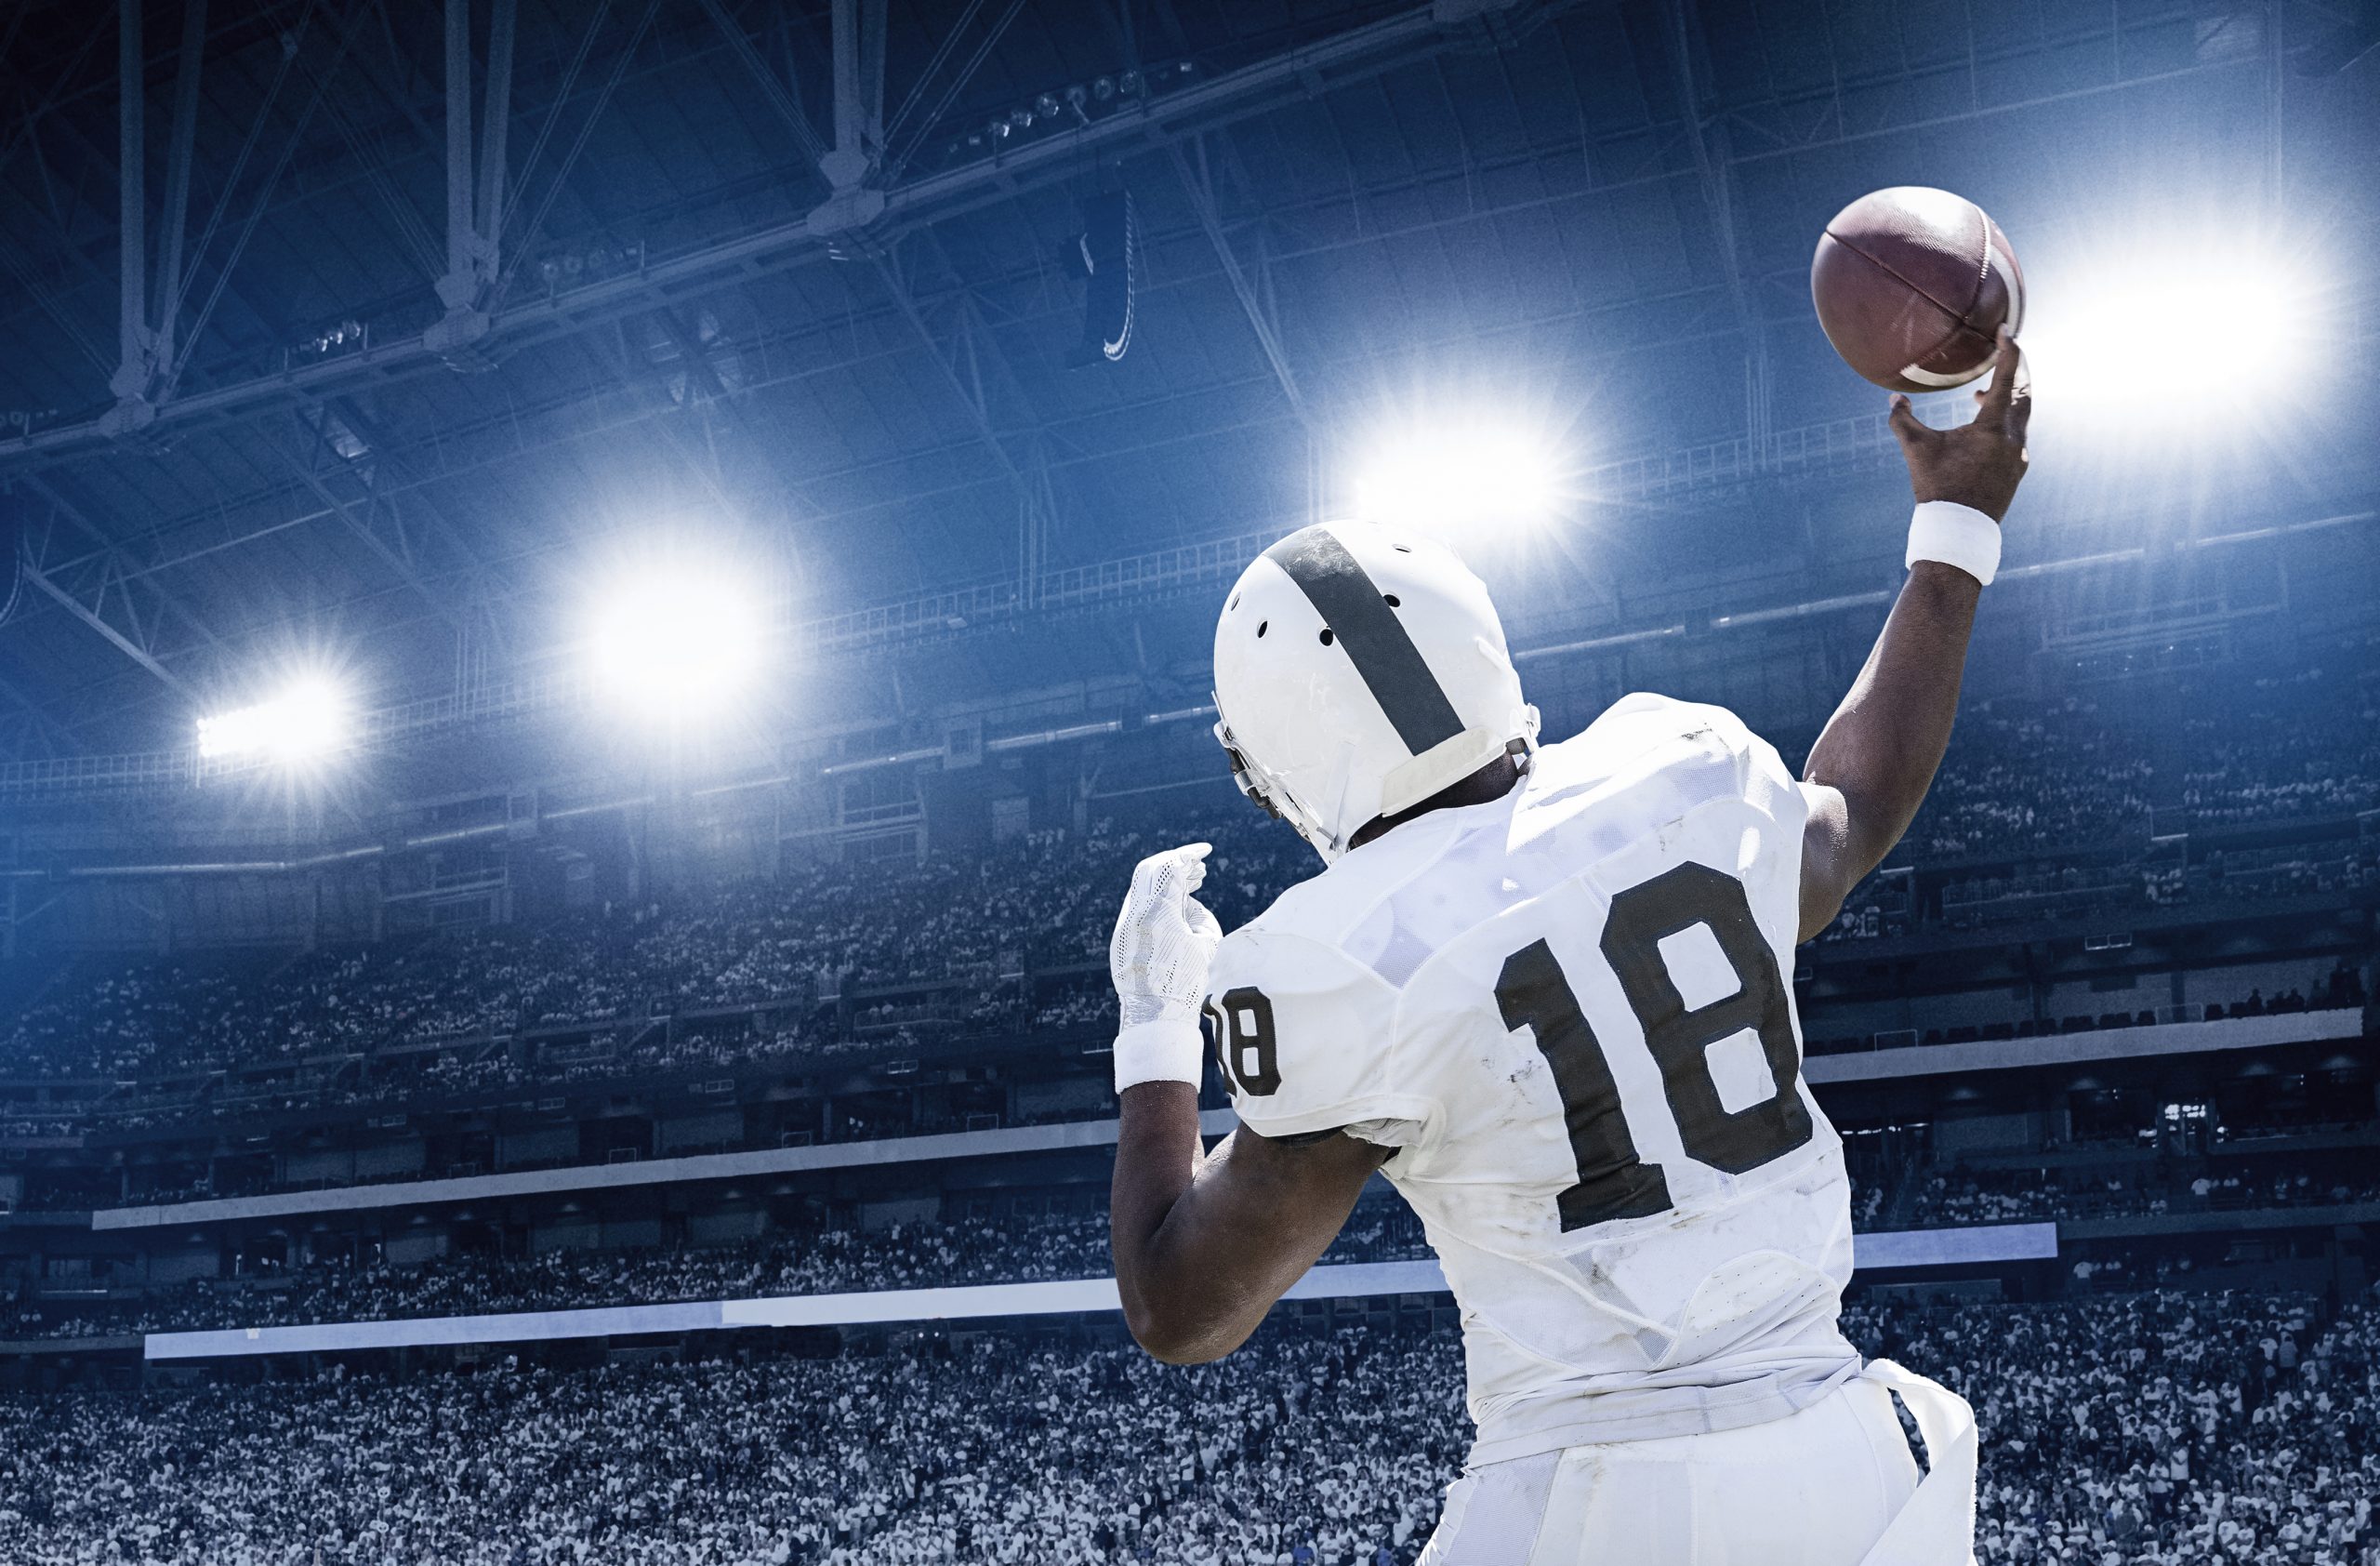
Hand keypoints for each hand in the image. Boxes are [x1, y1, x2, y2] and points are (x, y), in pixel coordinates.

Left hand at [1109, 843, 1223, 1089]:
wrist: (1155, 1016)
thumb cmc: (1186, 982)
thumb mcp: (1205, 943)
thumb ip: (1198, 915)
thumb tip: (1187, 902)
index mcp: (1157, 910)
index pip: (1171, 867)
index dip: (1190, 855)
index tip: (1206, 851)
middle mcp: (1135, 913)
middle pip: (1150, 870)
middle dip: (1175, 864)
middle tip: (1198, 870)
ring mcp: (1124, 926)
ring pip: (1141, 887)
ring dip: (1166, 882)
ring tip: (1192, 886)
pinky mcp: (1121, 939)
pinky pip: (1137, 907)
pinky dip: (1156, 900)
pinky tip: (1174, 909)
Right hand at [1888, 326, 2032, 522]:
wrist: (1959, 529)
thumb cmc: (1936, 487)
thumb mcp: (1916, 449)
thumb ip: (1902, 420)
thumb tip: (1893, 399)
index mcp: (1992, 428)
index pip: (2006, 378)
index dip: (2008, 350)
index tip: (2008, 331)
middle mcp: (2013, 438)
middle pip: (2024, 392)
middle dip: (2015, 370)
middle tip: (2005, 354)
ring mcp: (2019, 455)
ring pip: (2020, 415)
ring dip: (2004, 399)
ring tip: (1978, 396)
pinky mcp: (2017, 469)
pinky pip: (2016, 435)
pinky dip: (2004, 422)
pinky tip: (1983, 430)